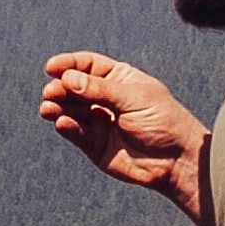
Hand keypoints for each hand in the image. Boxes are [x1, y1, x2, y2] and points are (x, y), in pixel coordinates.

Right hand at [41, 53, 212, 225]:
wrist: (176, 160)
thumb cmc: (164, 122)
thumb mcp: (134, 98)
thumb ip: (100, 89)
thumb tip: (68, 78)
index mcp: (119, 79)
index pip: (87, 66)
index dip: (68, 65)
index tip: (51, 67)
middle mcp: (105, 98)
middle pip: (73, 87)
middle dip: (59, 87)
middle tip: (51, 92)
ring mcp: (98, 121)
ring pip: (69, 109)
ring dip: (56, 107)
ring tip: (48, 108)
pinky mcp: (93, 144)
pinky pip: (74, 132)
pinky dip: (65, 126)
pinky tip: (61, 122)